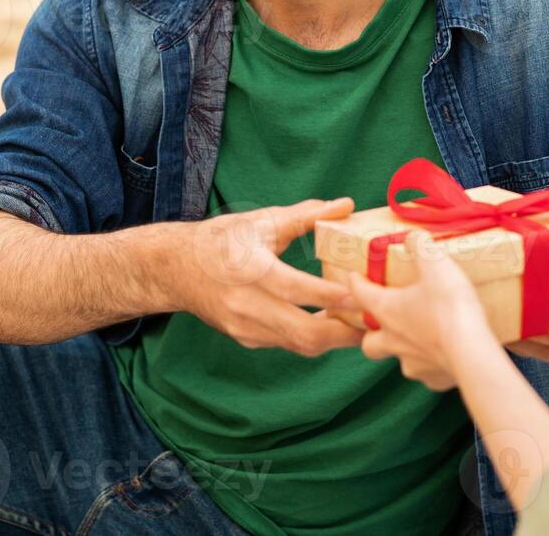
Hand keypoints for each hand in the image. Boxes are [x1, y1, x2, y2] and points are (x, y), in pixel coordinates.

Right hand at [168, 197, 365, 356]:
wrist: (175, 270)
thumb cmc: (221, 240)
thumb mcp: (261, 221)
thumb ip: (305, 215)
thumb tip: (345, 204)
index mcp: (248, 268)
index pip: (291, 287)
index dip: (326, 295)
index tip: (357, 293)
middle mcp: (245, 304)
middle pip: (302, 332)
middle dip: (342, 333)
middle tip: (373, 322)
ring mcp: (245, 327)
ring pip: (298, 344)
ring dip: (333, 339)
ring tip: (361, 324)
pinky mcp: (247, 339)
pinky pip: (288, 344)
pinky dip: (313, 338)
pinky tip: (332, 324)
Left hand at [346, 230, 500, 390]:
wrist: (472, 353)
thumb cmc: (449, 306)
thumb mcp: (435, 263)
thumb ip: (421, 245)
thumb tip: (413, 237)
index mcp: (387, 310)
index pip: (360, 294)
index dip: (355, 283)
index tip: (353, 277)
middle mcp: (393, 340)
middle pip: (368, 342)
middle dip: (372, 332)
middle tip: (385, 321)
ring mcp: (413, 363)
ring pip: (399, 359)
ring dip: (405, 349)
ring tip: (422, 337)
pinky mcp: (434, 379)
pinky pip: (428, 373)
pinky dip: (433, 364)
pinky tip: (446, 354)